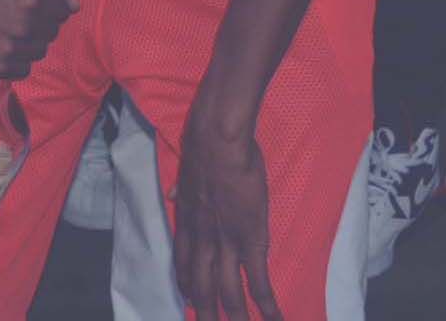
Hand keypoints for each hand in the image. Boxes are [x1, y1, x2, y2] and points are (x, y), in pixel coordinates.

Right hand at [0, 0, 76, 79]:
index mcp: (29, 1)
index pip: (63, 10)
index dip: (55, 3)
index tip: (45, 1)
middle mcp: (22, 30)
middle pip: (51, 32)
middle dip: (43, 21)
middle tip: (26, 13)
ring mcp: (7, 52)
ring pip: (37, 52)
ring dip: (31, 41)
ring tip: (14, 29)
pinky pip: (20, 70)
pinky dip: (16, 60)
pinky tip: (4, 45)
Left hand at [175, 95, 282, 319]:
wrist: (216, 142)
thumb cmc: (204, 149)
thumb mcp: (185, 174)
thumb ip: (181, 191)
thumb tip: (173, 193)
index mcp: (186, 225)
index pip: (182, 266)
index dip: (187, 286)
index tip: (190, 299)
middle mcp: (201, 242)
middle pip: (201, 288)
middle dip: (206, 313)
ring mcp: (225, 244)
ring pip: (227, 292)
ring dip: (234, 316)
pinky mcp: (249, 240)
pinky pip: (257, 281)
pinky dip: (265, 304)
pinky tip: (273, 318)